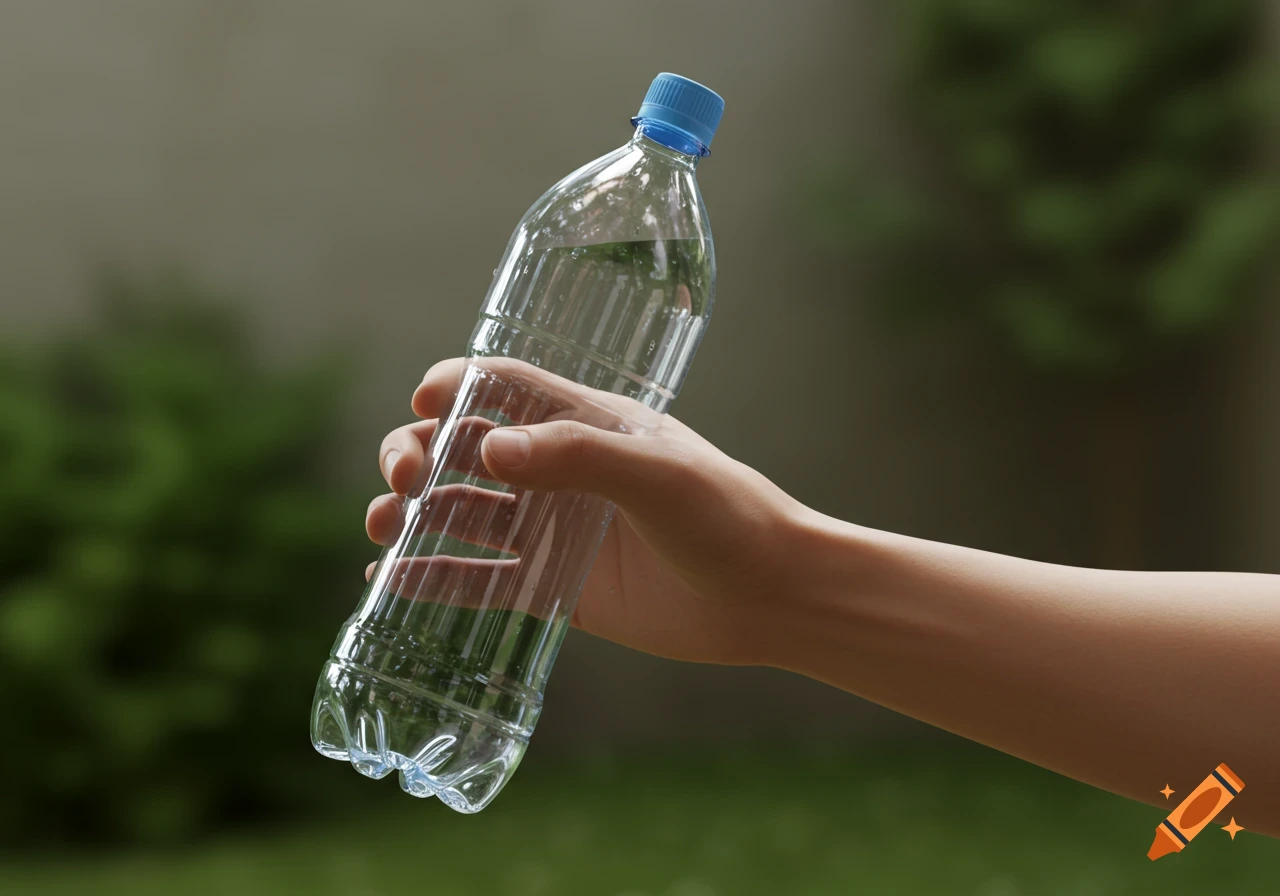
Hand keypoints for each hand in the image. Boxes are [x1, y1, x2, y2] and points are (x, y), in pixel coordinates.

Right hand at [365, 357, 807, 665]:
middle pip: (465, 448)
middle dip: (417, 453)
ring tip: (382, 530)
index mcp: (586, 423)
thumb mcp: (658, 475)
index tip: (421, 403)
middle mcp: (561, 471)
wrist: (771, 597)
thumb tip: (486, 449)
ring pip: (461, 512)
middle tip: (403, 479)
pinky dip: (432, 578)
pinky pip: (479, 579)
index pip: (504, 385)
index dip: (454, 387)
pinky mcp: (555, 587)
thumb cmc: (728, 517)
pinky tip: (388, 582)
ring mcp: (554, 529)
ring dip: (411, 515)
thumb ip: (577, 456)